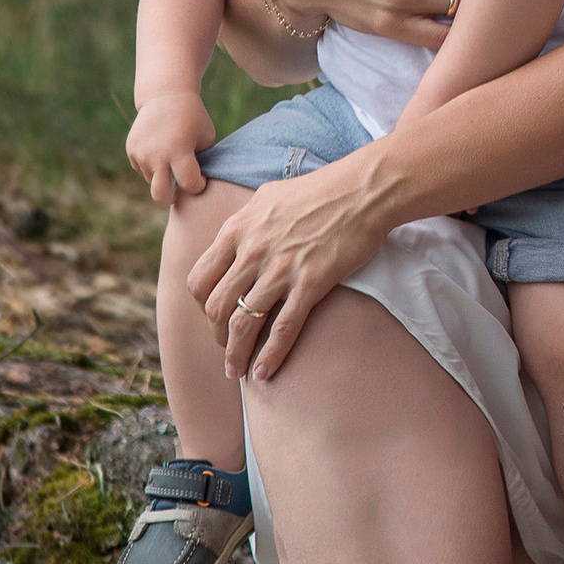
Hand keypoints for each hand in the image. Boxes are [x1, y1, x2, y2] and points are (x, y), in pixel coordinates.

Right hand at [125, 94, 215, 205]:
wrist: (166, 95)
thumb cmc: (192, 118)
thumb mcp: (205, 138)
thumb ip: (201, 163)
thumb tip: (194, 185)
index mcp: (179, 150)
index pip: (189, 183)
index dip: (198, 186)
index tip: (201, 180)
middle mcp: (157, 154)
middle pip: (160, 195)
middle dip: (170, 198)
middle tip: (178, 193)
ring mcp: (141, 153)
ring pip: (152, 180)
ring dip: (163, 176)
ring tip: (172, 157)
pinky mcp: (132, 150)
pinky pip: (143, 169)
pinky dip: (152, 166)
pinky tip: (160, 150)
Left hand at [187, 155, 390, 379]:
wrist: (363, 190)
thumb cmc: (320, 190)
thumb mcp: (268, 196)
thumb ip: (245, 220)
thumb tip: (235, 237)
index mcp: (237, 230)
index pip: (199, 280)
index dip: (202, 306)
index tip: (214, 317)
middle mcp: (252, 251)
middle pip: (217, 307)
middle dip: (217, 335)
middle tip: (227, 347)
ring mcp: (280, 269)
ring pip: (244, 323)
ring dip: (236, 354)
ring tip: (237, 371)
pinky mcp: (310, 284)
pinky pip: (282, 328)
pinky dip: (270, 356)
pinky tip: (264, 373)